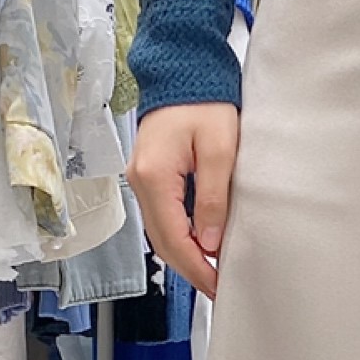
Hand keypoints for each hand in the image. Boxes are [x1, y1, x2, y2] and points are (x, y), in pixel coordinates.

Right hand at [127, 101, 238, 298]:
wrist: (184, 72)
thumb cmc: (205, 102)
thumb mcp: (219, 149)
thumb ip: (212, 198)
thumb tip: (209, 242)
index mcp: (154, 177)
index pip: (173, 237)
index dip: (196, 266)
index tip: (218, 285)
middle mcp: (140, 182)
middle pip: (162, 241)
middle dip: (190, 268)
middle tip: (217, 288)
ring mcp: (141, 179)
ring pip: (160, 233)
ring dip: (184, 255)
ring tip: (212, 273)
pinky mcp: (150, 177)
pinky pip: (162, 217)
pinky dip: (180, 237)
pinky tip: (201, 245)